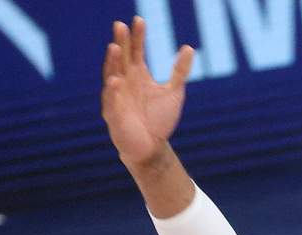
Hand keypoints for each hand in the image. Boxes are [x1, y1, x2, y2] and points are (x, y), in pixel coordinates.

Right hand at [101, 17, 193, 165]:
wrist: (152, 148)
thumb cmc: (159, 119)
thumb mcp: (174, 92)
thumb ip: (179, 71)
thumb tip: (189, 47)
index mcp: (137, 76)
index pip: (136, 51)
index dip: (137, 36)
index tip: (139, 19)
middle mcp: (124, 83)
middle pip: (122, 59)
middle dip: (121, 43)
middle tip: (120, 25)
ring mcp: (117, 98)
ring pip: (112, 76)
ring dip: (113, 63)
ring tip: (115, 47)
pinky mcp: (114, 116)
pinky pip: (112, 102)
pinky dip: (113, 92)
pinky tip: (116, 80)